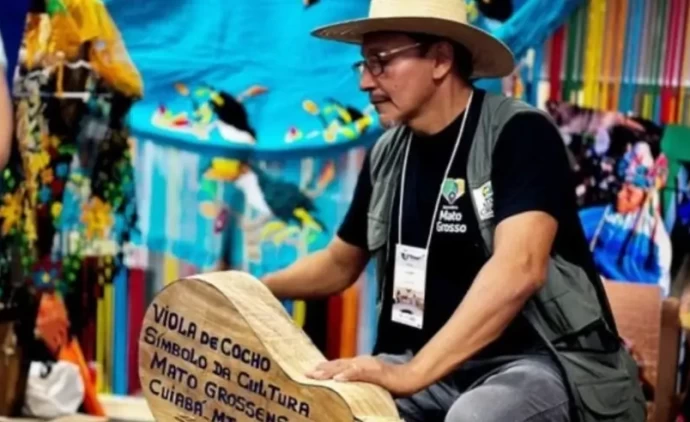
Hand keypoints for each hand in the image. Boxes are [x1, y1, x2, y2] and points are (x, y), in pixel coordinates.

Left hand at [305, 355, 422, 396]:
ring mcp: (369, 365)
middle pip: (338, 364)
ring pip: (345, 366)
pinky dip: (348, 375)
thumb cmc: (393, 382)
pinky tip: (339, 379)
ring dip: (330, 371)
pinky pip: (360, 373)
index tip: (310, 372)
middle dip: (322, 369)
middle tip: (306, 374)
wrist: (411, 378)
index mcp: (360, 364)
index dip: (324, 368)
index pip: (339, 364)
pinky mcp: (377, 372)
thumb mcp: (372, 383)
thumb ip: (360, 383)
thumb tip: (346, 389)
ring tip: (316, 375)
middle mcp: (362, 361)